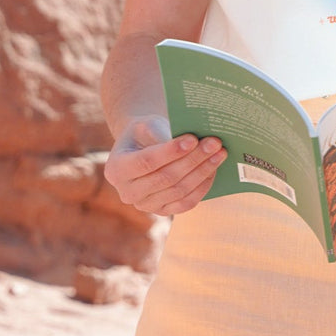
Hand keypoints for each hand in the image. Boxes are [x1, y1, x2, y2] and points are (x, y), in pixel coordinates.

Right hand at [103, 115, 226, 216]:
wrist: (144, 147)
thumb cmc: (146, 132)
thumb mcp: (145, 124)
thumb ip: (160, 132)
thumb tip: (191, 140)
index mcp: (116, 169)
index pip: (146, 162)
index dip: (170, 152)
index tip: (192, 139)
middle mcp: (127, 193)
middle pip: (166, 177)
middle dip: (193, 159)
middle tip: (214, 143)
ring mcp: (145, 205)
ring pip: (179, 190)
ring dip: (203, 171)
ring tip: (220, 152)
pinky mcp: (163, 211)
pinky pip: (186, 203)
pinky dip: (203, 186)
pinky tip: (214, 169)